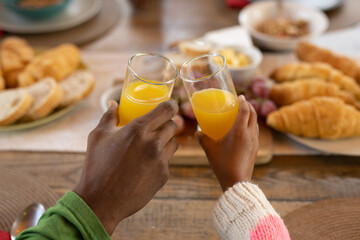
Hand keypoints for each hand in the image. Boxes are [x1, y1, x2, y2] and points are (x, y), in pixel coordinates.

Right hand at [73, 100, 178, 234]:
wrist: (101, 201)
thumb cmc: (97, 166)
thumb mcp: (98, 136)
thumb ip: (108, 116)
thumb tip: (113, 104)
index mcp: (138, 129)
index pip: (167, 110)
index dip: (171, 105)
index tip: (170, 106)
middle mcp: (153, 143)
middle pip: (173, 126)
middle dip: (167, 124)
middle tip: (157, 127)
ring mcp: (161, 161)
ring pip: (174, 143)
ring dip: (166, 141)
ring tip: (152, 146)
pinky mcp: (163, 176)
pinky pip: (168, 161)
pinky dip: (160, 160)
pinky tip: (146, 165)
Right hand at [196, 96, 258, 191]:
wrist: (236, 181)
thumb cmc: (222, 164)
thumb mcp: (209, 149)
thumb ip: (202, 139)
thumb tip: (197, 132)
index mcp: (239, 131)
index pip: (245, 110)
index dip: (243, 102)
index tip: (239, 96)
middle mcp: (249, 134)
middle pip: (253, 114)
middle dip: (248, 106)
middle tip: (241, 102)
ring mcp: (254, 142)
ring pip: (255, 123)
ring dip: (250, 115)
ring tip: (243, 114)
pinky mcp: (255, 149)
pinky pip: (255, 132)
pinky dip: (251, 125)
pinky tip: (243, 130)